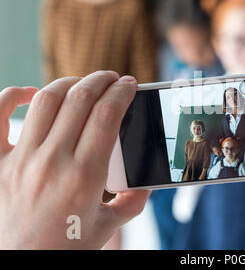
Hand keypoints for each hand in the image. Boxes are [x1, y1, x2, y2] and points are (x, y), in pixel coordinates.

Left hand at [0, 71, 149, 248]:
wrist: (24, 263)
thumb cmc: (66, 246)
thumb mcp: (108, 226)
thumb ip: (133, 202)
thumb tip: (145, 183)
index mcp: (85, 176)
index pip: (108, 114)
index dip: (122, 91)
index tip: (130, 85)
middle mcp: (53, 162)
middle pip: (81, 99)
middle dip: (102, 80)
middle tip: (113, 79)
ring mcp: (22, 160)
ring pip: (47, 100)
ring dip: (69, 83)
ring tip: (82, 84)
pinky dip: (13, 96)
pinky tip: (30, 93)